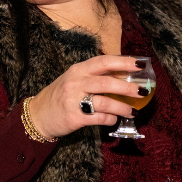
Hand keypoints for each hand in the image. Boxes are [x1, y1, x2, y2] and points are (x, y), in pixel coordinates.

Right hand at [25, 55, 147, 139]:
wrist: (38, 115)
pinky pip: (99, 118)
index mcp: (78, 69)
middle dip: (128, 87)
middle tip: (143, 91)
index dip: (124, 62)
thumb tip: (125, 76)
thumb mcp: (75, 79)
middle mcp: (76, 82)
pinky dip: (110, 119)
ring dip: (122, 107)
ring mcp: (73, 100)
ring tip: (132, 111)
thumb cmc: (61, 95)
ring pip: (105, 102)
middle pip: (107, 82)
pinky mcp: (74, 118)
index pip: (104, 61)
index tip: (141, 65)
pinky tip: (114, 119)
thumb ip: (95, 76)